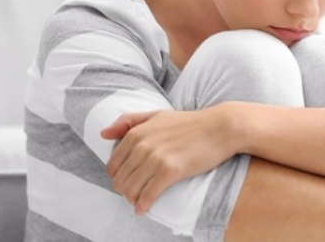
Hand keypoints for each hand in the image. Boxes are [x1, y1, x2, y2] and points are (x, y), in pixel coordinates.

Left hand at [101, 106, 240, 214]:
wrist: (221, 127)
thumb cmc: (191, 122)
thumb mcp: (157, 115)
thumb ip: (129, 121)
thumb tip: (103, 133)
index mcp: (137, 132)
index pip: (113, 163)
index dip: (117, 177)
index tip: (126, 182)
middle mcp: (143, 144)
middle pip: (120, 178)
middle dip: (123, 190)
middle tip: (133, 195)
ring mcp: (156, 158)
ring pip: (131, 188)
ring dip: (132, 199)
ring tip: (138, 203)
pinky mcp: (171, 170)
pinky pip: (148, 194)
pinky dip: (143, 204)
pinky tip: (144, 209)